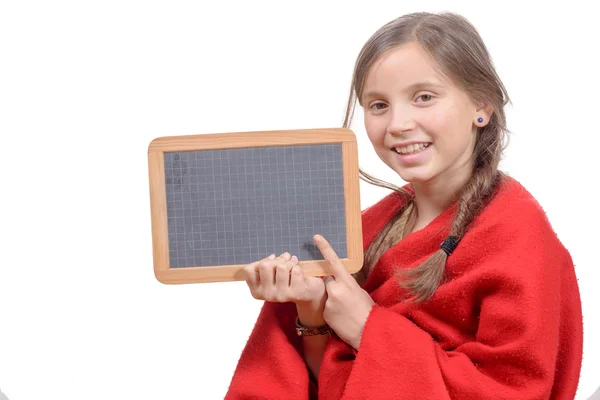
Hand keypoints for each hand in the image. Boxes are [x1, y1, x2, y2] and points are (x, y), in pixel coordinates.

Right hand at [242, 252, 326, 312]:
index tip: (270, 263)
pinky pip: (295, 270)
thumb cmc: (287, 280)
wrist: (307, 293)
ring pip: (281, 266)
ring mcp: (281, 296)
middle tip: (284, 261)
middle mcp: (267, 296)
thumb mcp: (270, 274)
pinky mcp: (296, 293)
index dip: (260, 261)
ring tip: (292, 266)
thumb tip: (272, 257)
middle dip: (276, 260)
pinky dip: (298, 267)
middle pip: (264, 265)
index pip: (249, 269)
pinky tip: (299, 272)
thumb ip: (265, 265)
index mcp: (256, 291)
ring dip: (289, 262)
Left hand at [314, 235, 374, 349]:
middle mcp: (336, 289)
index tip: (316, 237)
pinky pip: (325, 306)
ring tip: (344, 310)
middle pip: (328, 281)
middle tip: (345, 299)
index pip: (333, 261)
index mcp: (347, 281)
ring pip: (327, 295)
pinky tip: (340, 317)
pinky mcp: (325, 312)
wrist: (367, 332)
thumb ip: (348, 284)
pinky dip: (331, 310)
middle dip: (333, 286)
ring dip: (333, 299)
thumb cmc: (367, 311)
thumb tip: (339, 280)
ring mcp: (329, 301)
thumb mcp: (360, 292)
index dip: (324, 248)